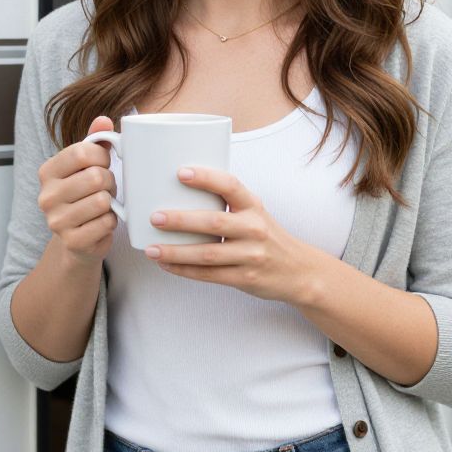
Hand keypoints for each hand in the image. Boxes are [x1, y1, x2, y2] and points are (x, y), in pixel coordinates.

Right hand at [36, 116, 117, 264]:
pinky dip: (111, 222)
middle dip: (110, 181)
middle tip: (106, 188)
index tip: (104, 163)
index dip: (102, 156)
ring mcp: (56, 221)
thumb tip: (104, 119)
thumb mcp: (87, 165)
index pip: (82, 152)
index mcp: (47, 171)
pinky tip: (102, 222)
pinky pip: (106, 223)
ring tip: (104, 204)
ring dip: (111, 203)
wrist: (77, 239)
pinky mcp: (72, 241)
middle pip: (95, 177)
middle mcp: (47, 196)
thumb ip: (95, 140)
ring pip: (102, 201)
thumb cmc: (85, 195)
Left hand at [145, 166, 321, 303]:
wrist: (299, 271)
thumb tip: (180, 190)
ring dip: (176, 252)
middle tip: (155, 217)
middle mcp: (254, 229)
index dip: (206, 178)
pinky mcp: (245, 278)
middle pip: (213, 223)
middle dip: (181, 220)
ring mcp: (251, 255)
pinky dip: (185, 271)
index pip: (230, 185)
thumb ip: (227, 203)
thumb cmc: (266, 236)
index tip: (181, 173)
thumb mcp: (255, 213)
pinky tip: (167, 265)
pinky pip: (209, 275)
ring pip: (207, 254)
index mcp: (253, 206)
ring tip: (152, 249)